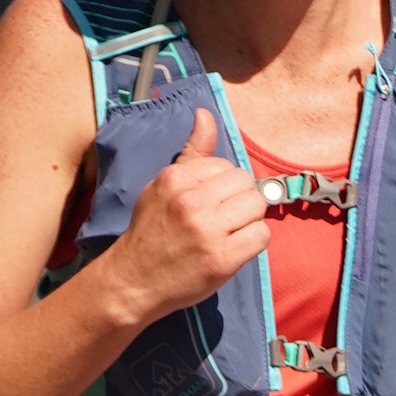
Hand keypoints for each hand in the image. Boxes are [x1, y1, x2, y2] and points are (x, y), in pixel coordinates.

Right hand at [108, 104, 267, 322]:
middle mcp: (192, 201)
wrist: (134, 280)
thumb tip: (205, 115)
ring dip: (249, 219)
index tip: (212, 201)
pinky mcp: (222, 260)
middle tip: (224, 217)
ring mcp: (208, 231)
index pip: (227, 166)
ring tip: (230, 231)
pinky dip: (253, 241)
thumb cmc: (150, 231)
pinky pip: (261, 235)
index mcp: (177, 179)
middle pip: (246, 183)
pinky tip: (235, 247)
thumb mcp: (163, 186)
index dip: (225, 185)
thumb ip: (191, 154)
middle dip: (240, 199)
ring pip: (257, 207)